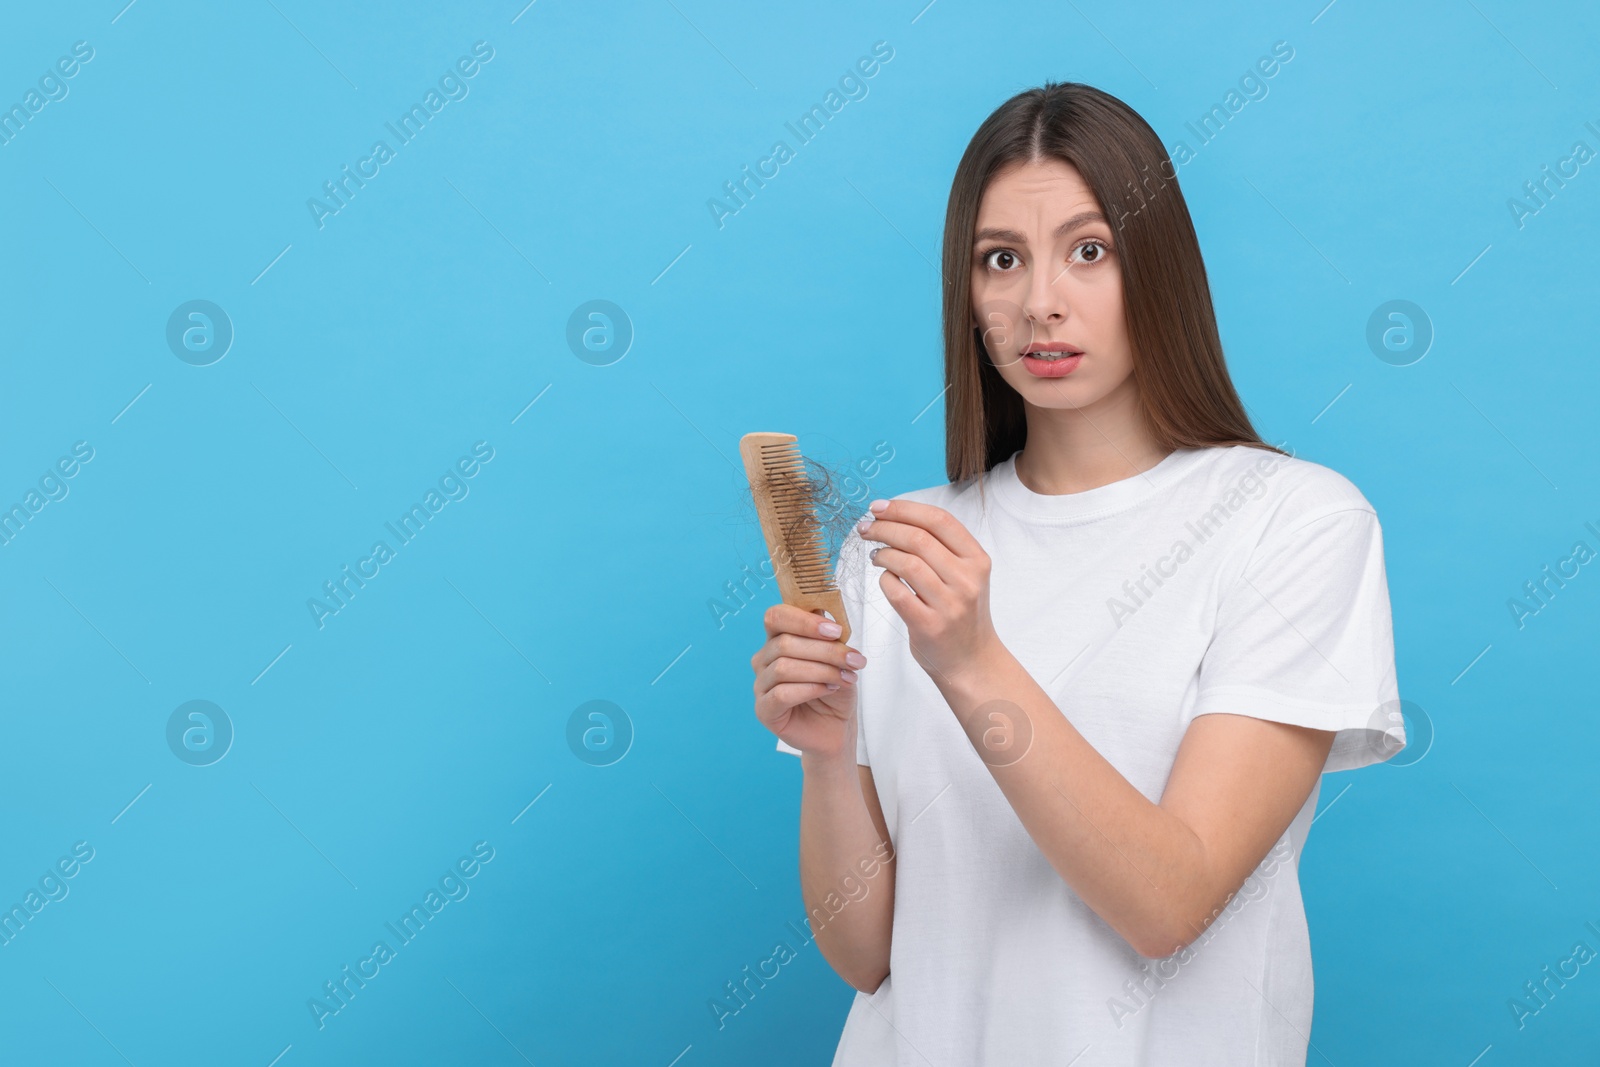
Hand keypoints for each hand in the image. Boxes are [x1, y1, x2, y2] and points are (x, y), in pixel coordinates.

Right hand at [751, 603, 868, 763]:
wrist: (836, 726)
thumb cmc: (834, 689)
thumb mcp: (839, 657)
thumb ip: (830, 636)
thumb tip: (831, 619)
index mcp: (778, 638)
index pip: (776, 616)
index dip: (804, 621)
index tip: (836, 631)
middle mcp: (764, 659)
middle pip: (785, 643)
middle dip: (826, 650)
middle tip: (854, 660)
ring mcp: (761, 685)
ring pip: (784, 668)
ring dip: (822, 671)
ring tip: (846, 678)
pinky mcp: (764, 710)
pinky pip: (781, 694)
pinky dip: (810, 689)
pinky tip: (828, 690)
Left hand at [858, 498, 999, 685]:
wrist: (972, 661)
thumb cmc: (961, 612)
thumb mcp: (965, 575)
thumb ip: (940, 547)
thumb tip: (893, 516)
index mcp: (977, 560)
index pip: (939, 520)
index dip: (904, 509)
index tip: (879, 507)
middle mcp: (967, 580)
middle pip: (918, 538)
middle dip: (885, 528)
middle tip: (866, 528)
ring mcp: (949, 604)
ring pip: (906, 563)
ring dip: (882, 554)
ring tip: (875, 555)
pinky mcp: (929, 626)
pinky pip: (896, 592)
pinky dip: (885, 580)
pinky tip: (886, 579)